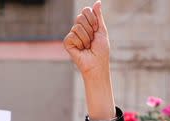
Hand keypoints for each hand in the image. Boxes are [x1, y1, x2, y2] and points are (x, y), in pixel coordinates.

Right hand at [65, 2, 115, 120]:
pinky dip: (79, 43)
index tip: (96, 30)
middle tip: (92, 40)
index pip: (86, 11)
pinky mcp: (67, 43)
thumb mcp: (102, 31)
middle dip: (90, 29)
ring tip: (87, 46)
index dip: (92, 19)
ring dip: (86, 38)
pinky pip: (72, 35)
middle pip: (80, 17)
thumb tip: (98, 2)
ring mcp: (72, 35)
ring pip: (77, 27)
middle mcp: (78, 28)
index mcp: (87, 24)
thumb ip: (98, 17)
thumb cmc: (101, 51)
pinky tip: (81, 50)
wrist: (97, 65)